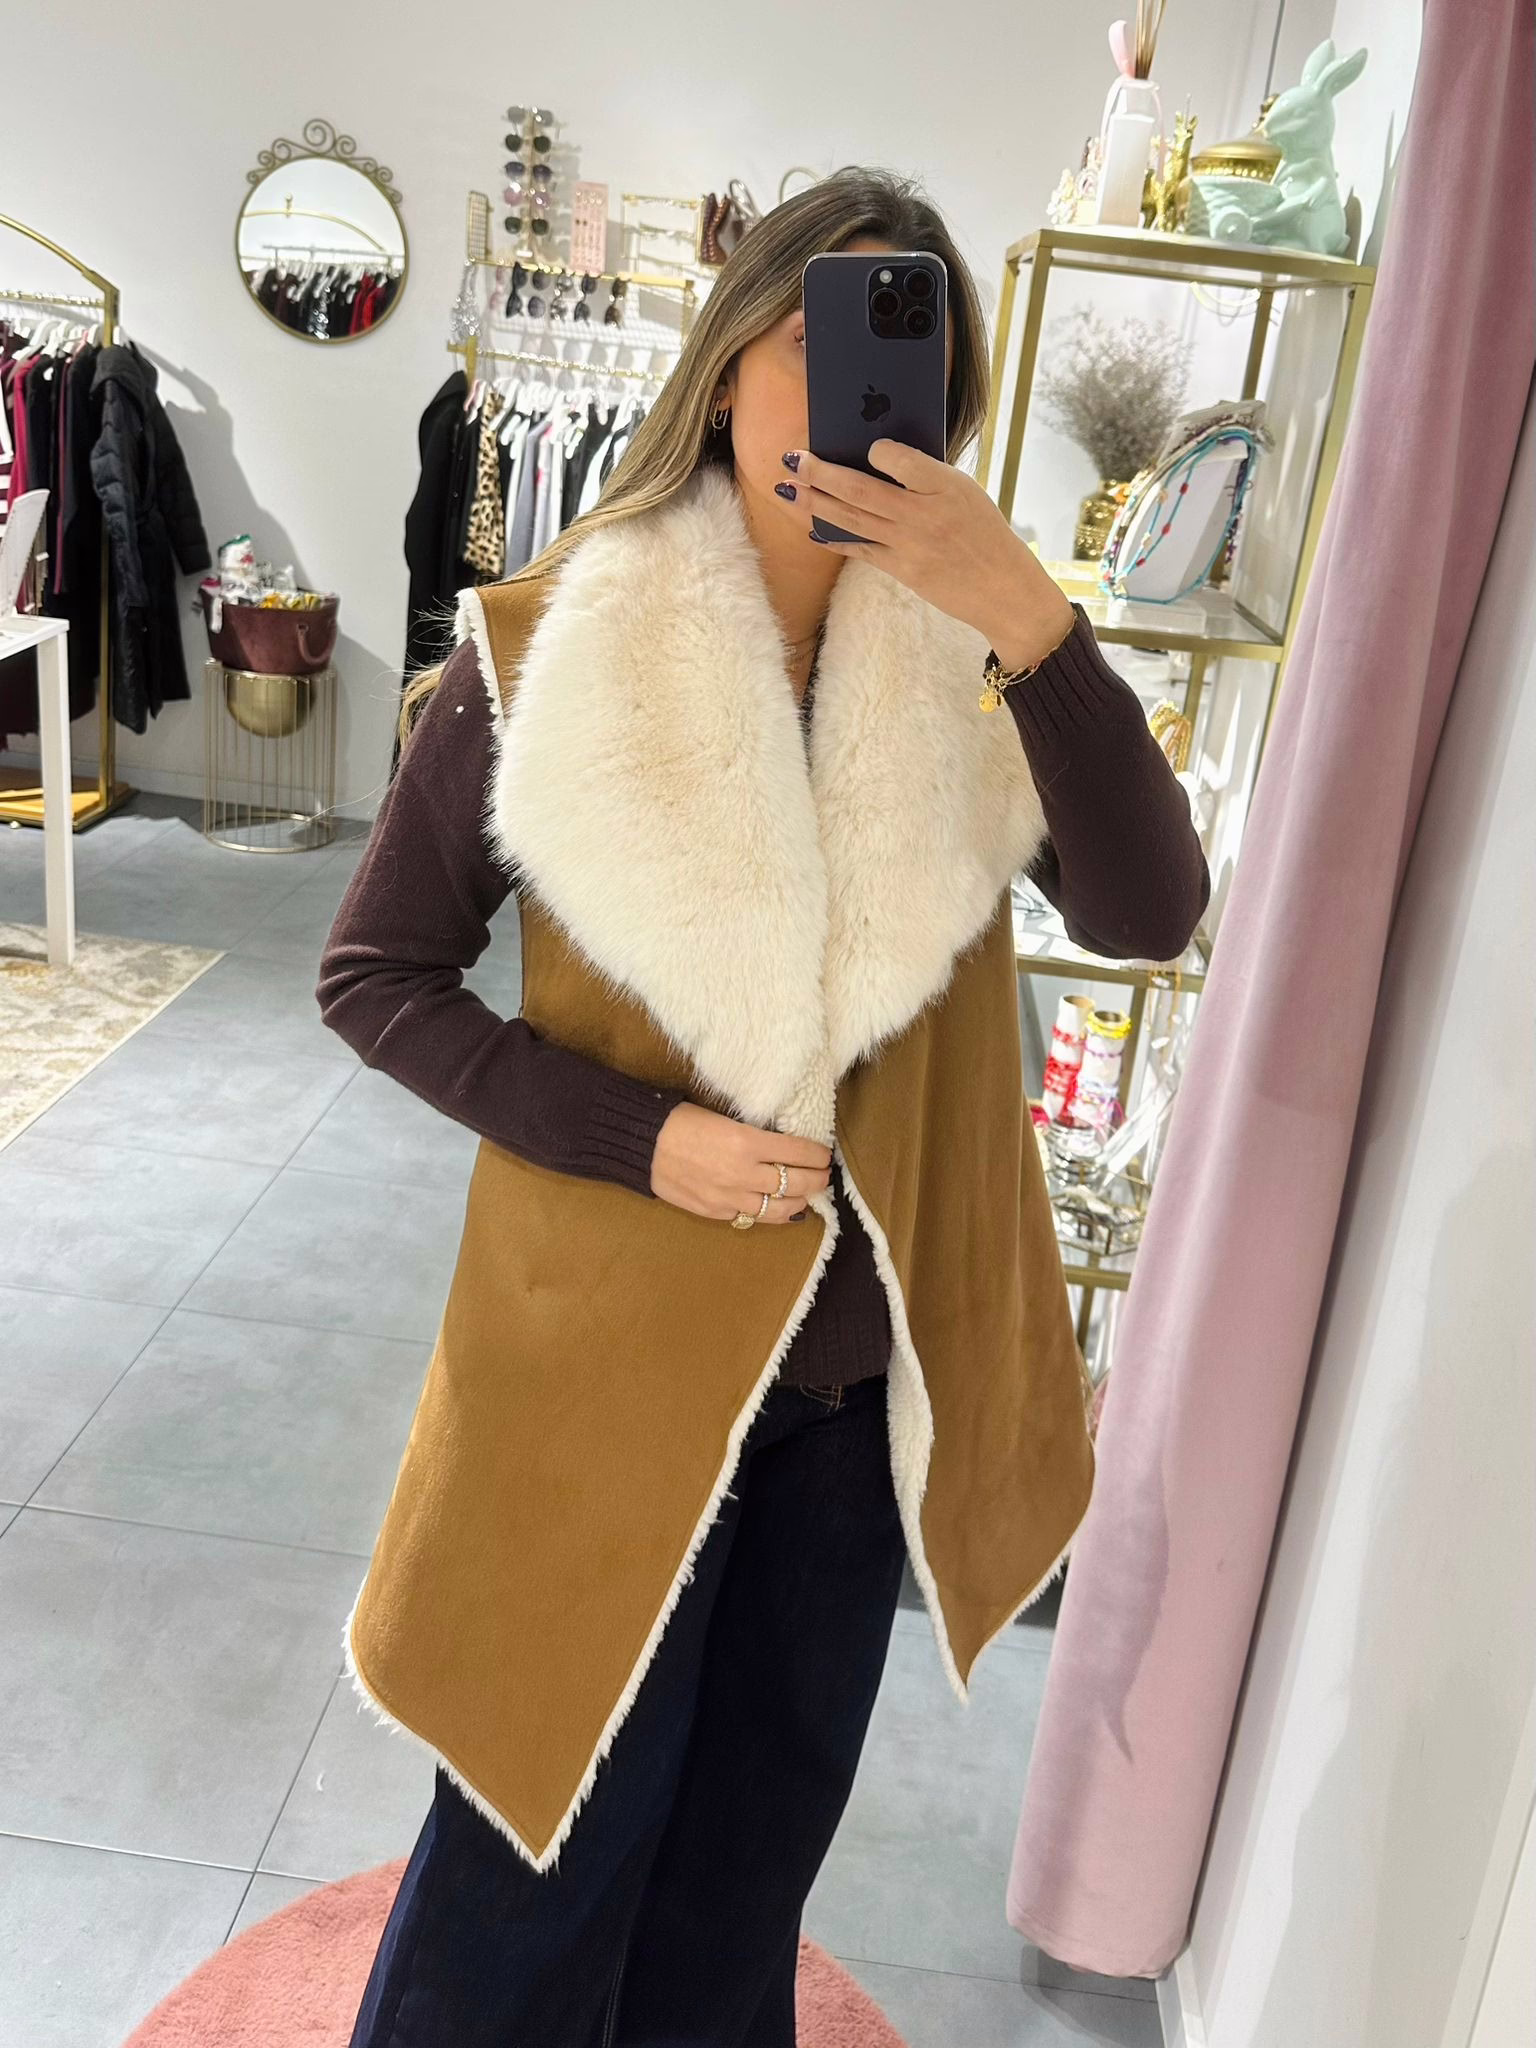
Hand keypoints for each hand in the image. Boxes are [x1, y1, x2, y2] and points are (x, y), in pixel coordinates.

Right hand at [651, 1101, 830, 1223]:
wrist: (643, 1144)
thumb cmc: (682, 1121)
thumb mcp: (725, 1118)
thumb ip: (755, 1135)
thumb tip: (783, 1146)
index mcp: (747, 1141)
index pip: (798, 1151)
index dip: (817, 1154)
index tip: (824, 1155)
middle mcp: (743, 1173)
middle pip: (796, 1183)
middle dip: (816, 1180)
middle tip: (823, 1176)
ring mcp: (729, 1197)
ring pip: (779, 1208)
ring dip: (799, 1203)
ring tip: (806, 1197)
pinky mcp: (715, 1211)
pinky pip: (752, 1217)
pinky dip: (770, 1214)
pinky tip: (779, 1210)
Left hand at [780, 440, 1075, 670]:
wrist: (1004, 590)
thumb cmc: (984, 534)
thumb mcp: (966, 494)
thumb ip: (926, 477)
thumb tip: (878, 458)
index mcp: (946, 486)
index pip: (902, 459)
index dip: (879, 450)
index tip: (864, 445)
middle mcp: (924, 514)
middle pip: (861, 489)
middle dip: (821, 472)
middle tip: (792, 458)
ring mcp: (910, 544)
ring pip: (851, 518)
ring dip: (814, 503)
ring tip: (786, 488)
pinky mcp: (903, 570)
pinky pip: (860, 549)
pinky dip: (833, 537)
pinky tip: (811, 528)